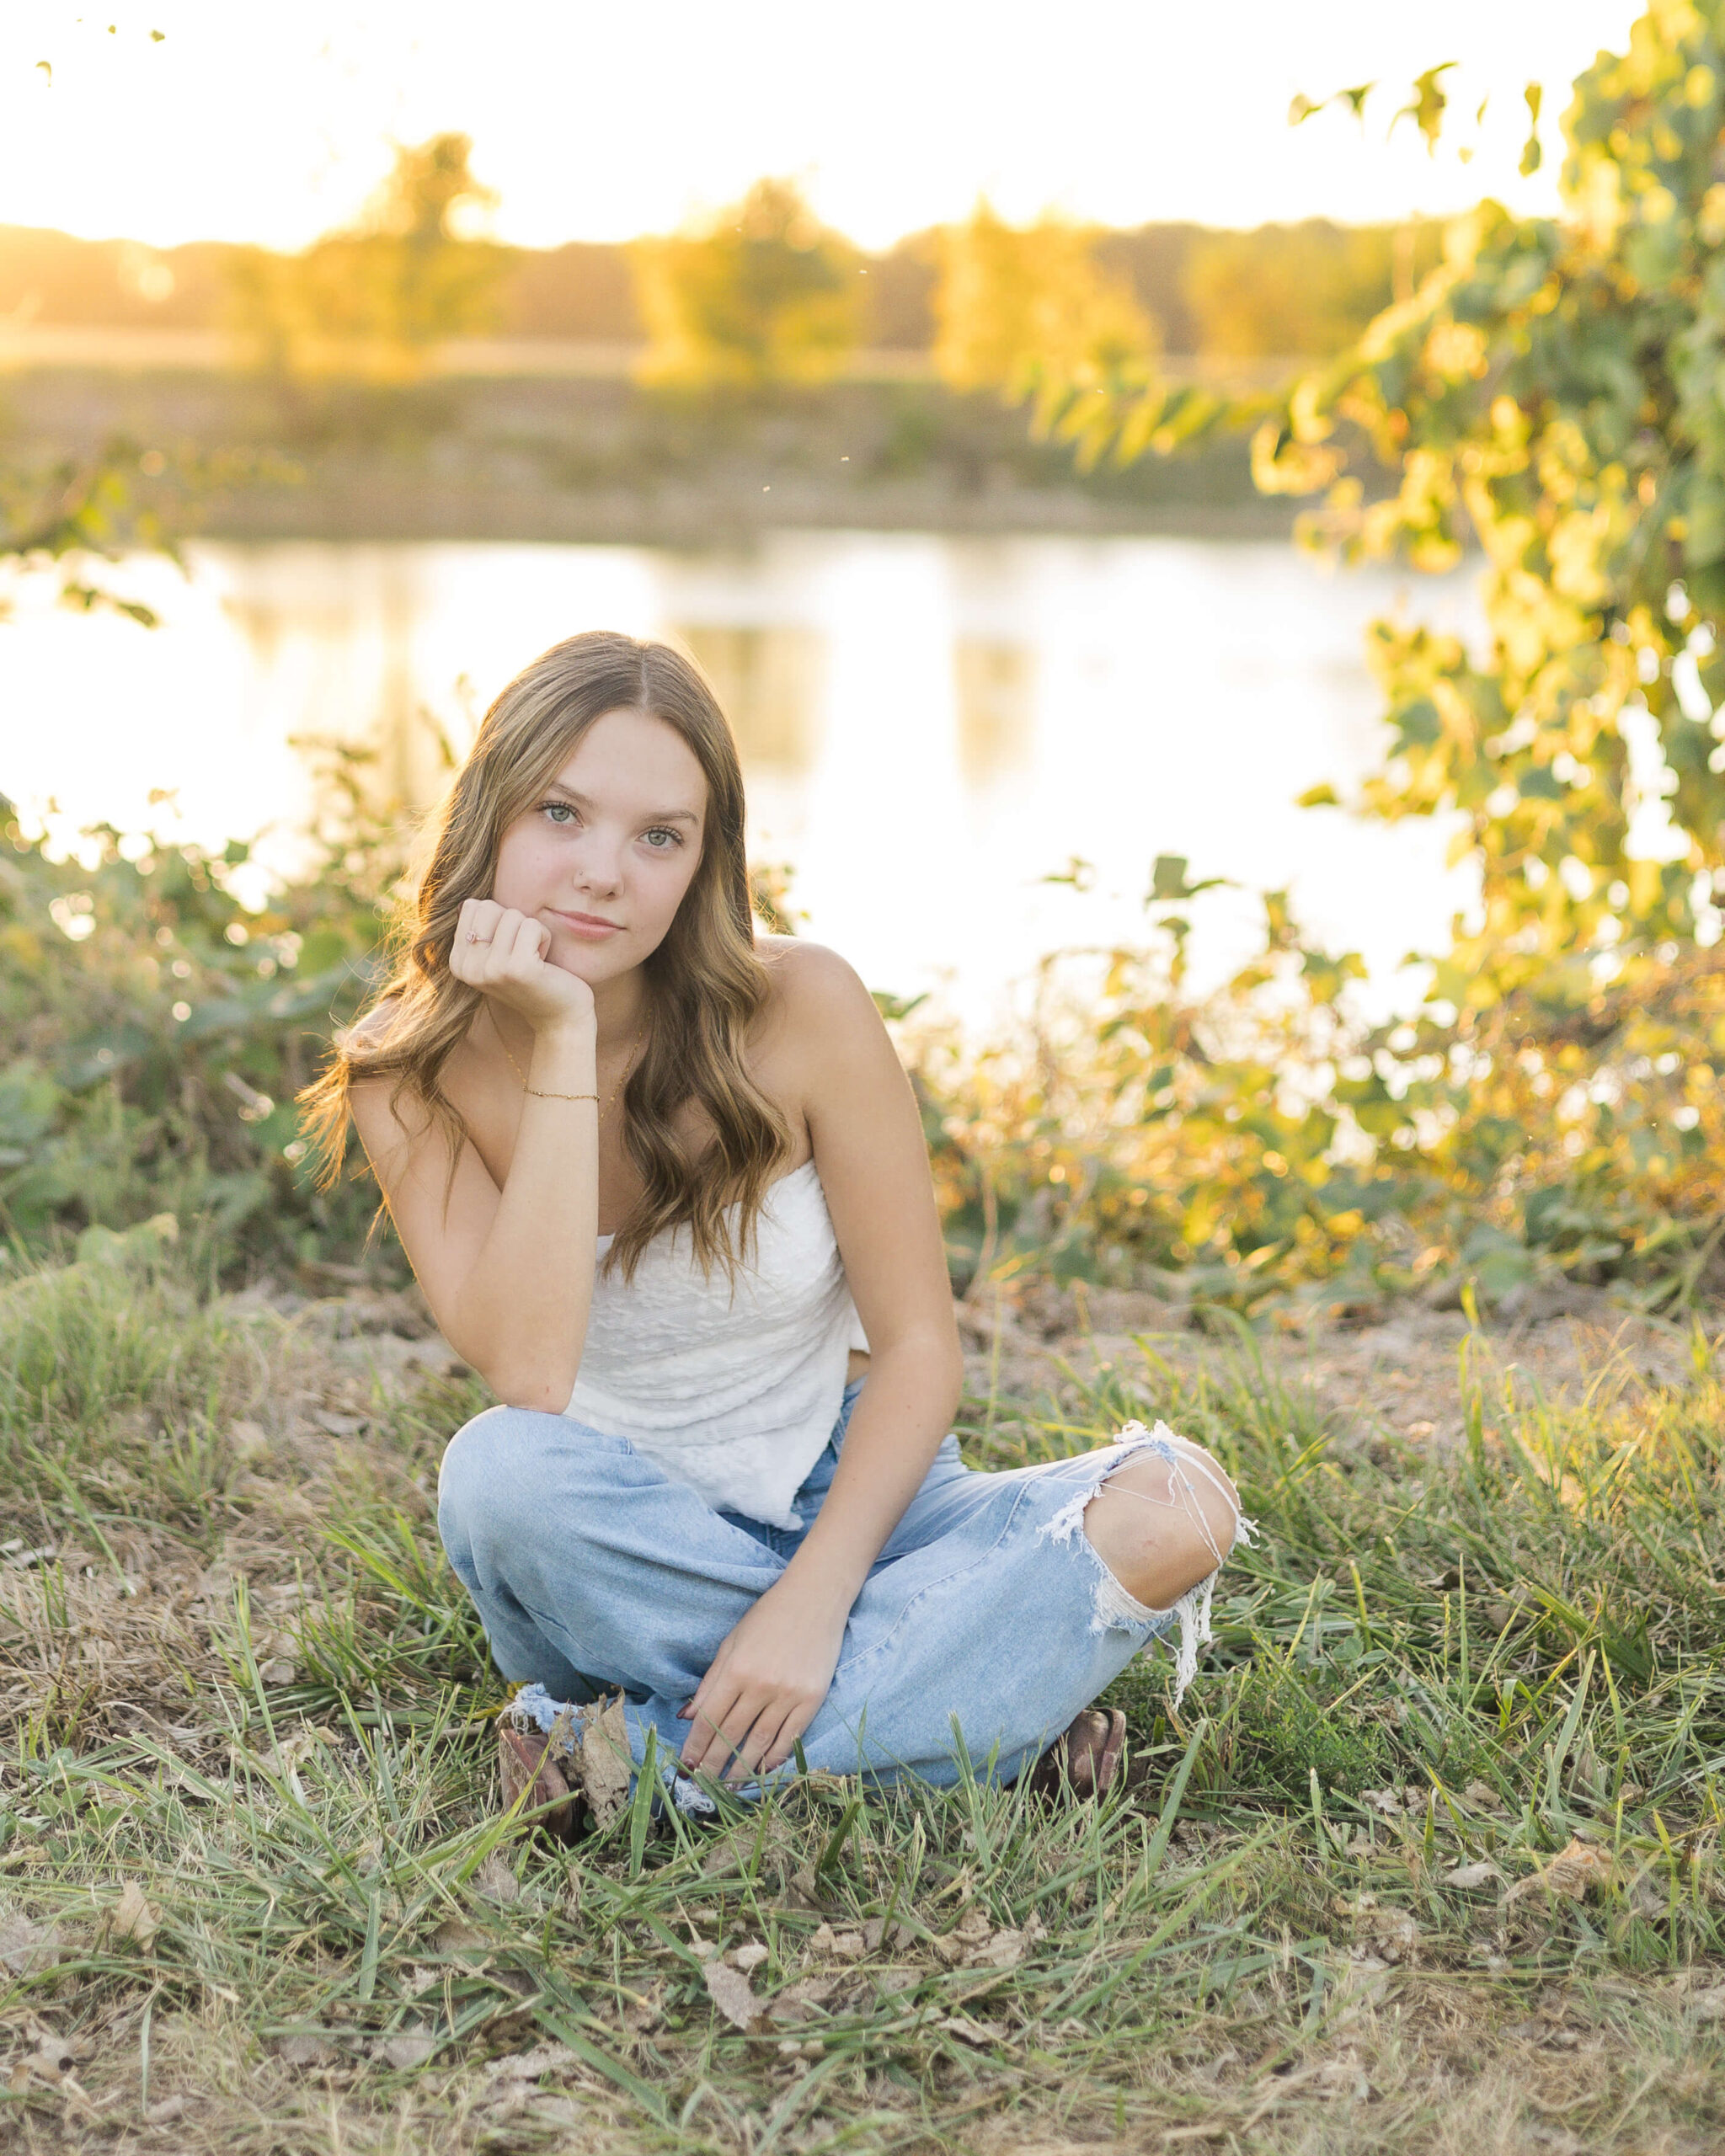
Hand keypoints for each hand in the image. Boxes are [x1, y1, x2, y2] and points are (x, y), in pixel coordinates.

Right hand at [448, 898, 595, 1035]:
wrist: (558, 1016)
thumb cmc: (531, 977)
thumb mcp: (495, 955)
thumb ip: (479, 930)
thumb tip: (465, 902)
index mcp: (457, 962)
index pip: (471, 906)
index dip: (498, 919)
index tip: (507, 947)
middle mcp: (468, 968)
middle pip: (489, 907)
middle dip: (513, 922)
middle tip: (522, 951)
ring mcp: (491, 969)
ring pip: (512, 915)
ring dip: (531, 931)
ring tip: (534, 958)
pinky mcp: (517, 968)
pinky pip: (532, 925)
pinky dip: (544, 937)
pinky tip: (544, 962)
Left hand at [678, 1581, 845, 1783]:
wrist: (815, 1598)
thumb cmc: (768, 1617)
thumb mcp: (731, 1643)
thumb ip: (710, 1682)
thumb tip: (687, 1717)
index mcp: (736, 1669)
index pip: (709, 1718)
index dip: (696, 1746)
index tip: (686, 1766)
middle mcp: (760, 1685)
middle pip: (731, 1735)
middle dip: (713, 1764)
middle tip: (702, 1785)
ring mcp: (788, 1694)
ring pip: (759, 1743)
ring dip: (741, 1769)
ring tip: (728, 1787)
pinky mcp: (812, 1699)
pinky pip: (789, 1738)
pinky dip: (774, 1758)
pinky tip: (762, 1771)